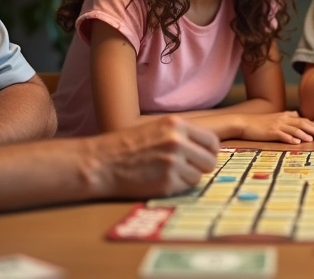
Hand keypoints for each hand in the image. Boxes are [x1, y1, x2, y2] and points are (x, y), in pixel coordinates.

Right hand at [92, 115, 219, 197]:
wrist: (101, 163)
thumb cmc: (126, 146)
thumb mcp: (156, 128)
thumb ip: (181, 135)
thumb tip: (206, 148)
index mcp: (176, 125)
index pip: (212, 141)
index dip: (208, 151)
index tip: (200, 157)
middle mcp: (178, 142)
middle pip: (209, 161)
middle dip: (200, 167)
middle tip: (185, 168)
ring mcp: (173, 163)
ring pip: (198, 176)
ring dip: (186, 178)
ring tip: (166, 174)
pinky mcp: (167, 183)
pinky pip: (185, 188)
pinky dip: (175, 187)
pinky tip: (159, 181)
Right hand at [240, 111, 313, 143]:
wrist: (243, 123)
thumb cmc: (258, 122)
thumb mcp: (274, 117)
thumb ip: (286, 116)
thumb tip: (296, 114)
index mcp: (284, 116)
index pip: (301, 119)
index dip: (312, 124)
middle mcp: (282, 119)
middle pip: (301, 123)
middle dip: (313, 128)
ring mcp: (276, 125)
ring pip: (293, 129)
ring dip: (304, 134)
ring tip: (312, 139)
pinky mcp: (270, 132)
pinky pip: (282, 135)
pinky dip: (290, 138)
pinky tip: (297, 142)